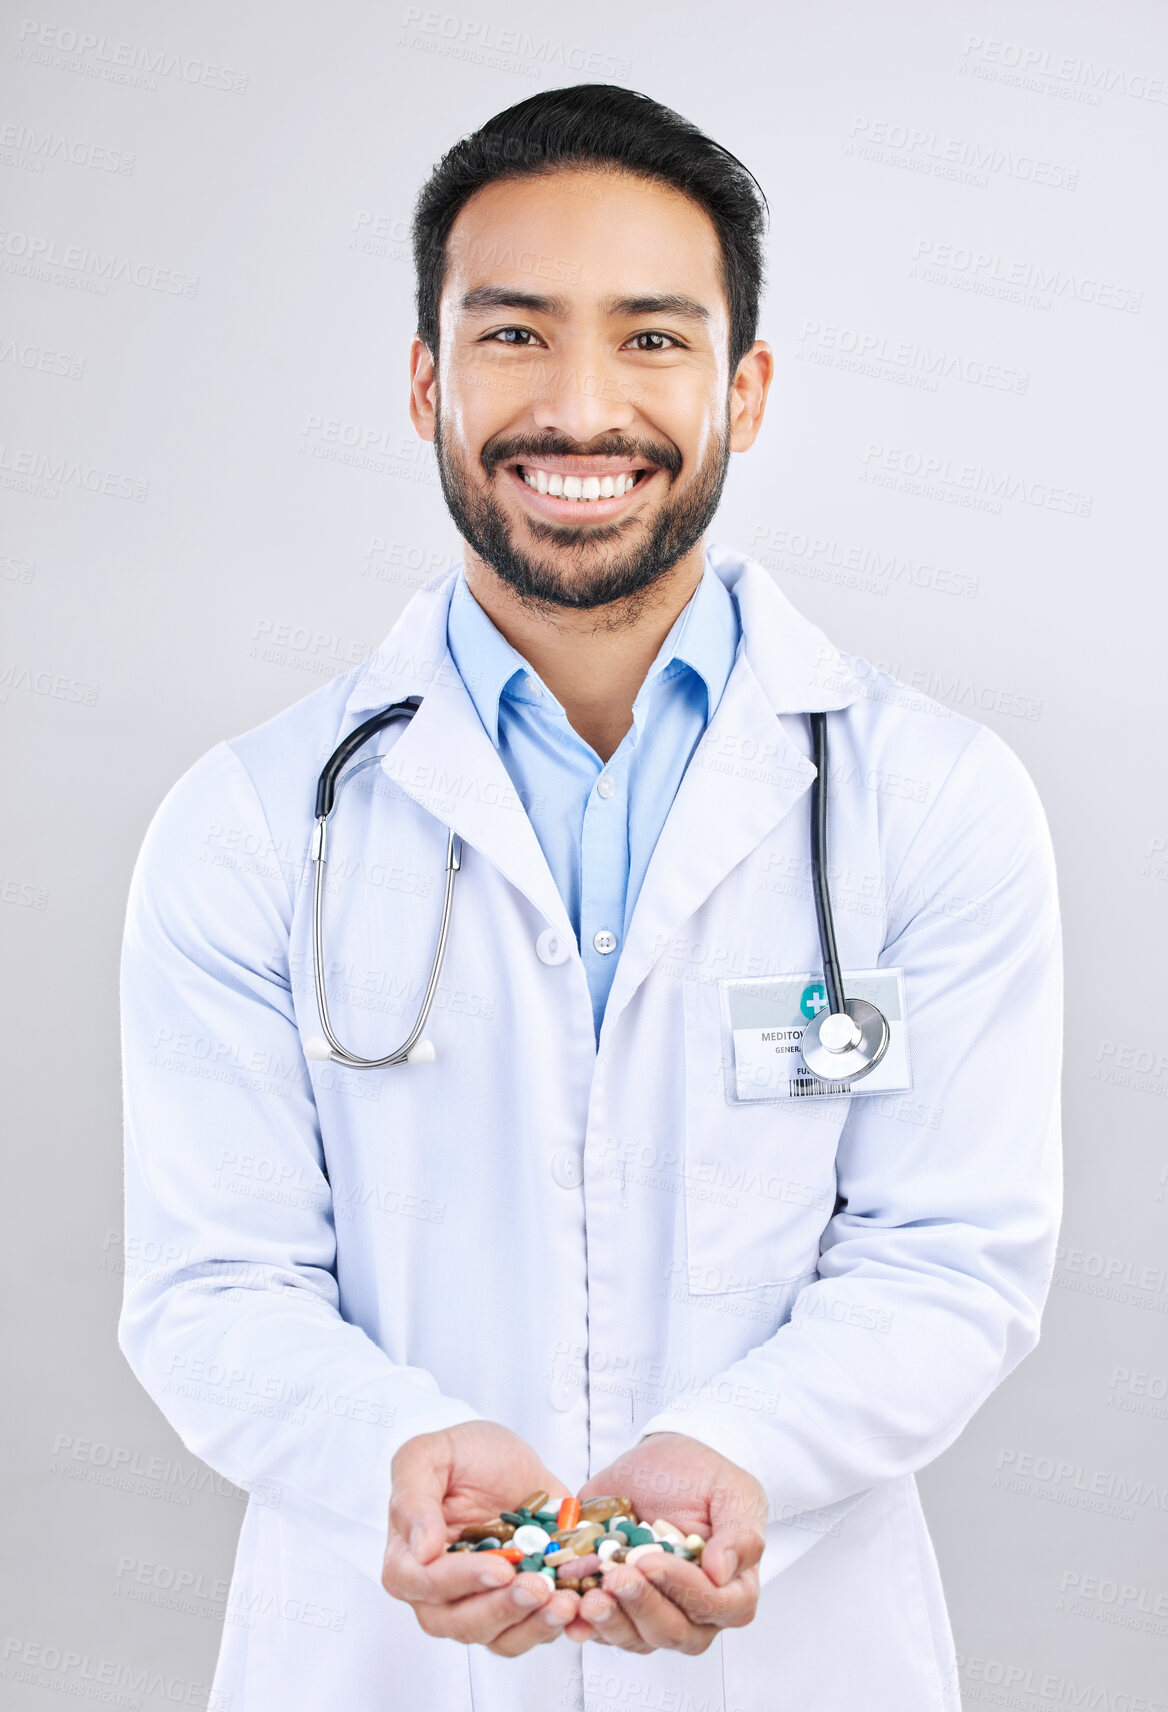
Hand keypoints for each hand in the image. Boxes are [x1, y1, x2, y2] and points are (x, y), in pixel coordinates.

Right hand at [381, 1420, 583, 1654]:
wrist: (503, 1456)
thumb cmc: (459, 1454)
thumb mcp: (427, 1455)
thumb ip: (414, 1498)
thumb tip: (421, 1550)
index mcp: (411, 1559)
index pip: (426, 1584)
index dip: (462, 1581)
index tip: (500, 1568)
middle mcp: (443, 1592)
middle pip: (463, 1623)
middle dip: (504, 1609)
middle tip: (539, 1588)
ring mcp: (483, 1602)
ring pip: (500, 1637)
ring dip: (534, 1626)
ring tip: (565, 1603)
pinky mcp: (520, 1604)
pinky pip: (533, 1631)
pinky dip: (556, 1625)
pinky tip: (578, 1608)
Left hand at [564, 1432, 766, 1652]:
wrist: (663, 1462)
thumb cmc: (704, 1477)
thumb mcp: (735, 1492)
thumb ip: (740, 1534)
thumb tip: (722, 1571)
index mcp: (732, 1588)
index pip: (714, 1605)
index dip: (683, 1589)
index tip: (651, 1561)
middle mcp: (695, 1611)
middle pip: (674, 1631)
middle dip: (641, 1605)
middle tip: (616, 1575)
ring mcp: (655, 1612)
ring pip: (638, 1638)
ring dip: (611, 1622)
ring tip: (590, 1597)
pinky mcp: (619, 1606)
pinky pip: (603, 1629)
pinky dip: (585, 1623)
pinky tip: (571, 1609)